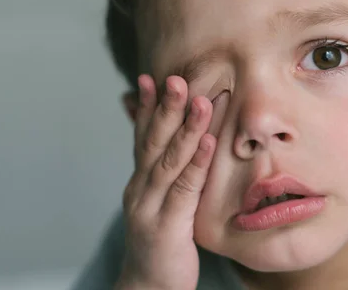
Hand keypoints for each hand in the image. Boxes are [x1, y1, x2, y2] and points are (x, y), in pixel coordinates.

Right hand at [117, 74, 216, 289]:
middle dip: (164, 108)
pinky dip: (196, 163)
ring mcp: (149, 208)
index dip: (147, 108)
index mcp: (139, 183)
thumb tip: (176, 148)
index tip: (152, 78)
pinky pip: (183, 190)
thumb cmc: (160, 243)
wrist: (148, 289)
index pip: (142, 138)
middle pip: (152, 142)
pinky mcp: (166, 228)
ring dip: (184, 128)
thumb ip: (165, 175)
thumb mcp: (159, 204)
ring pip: (167, 161)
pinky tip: (207, 143)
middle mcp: (139, 190)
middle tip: (175, 79)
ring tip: (199, 100)